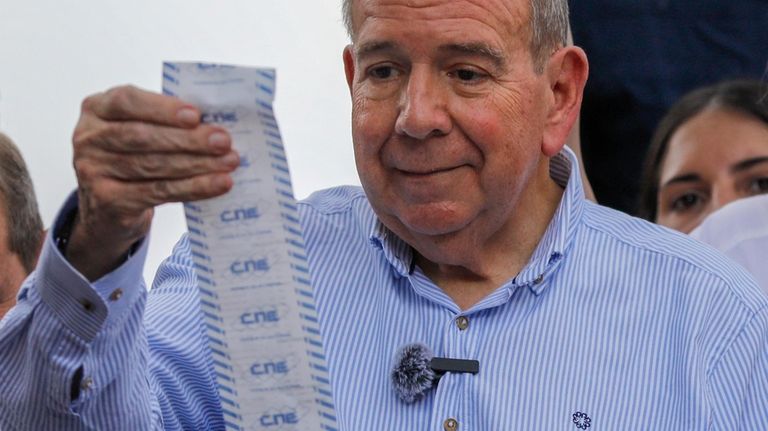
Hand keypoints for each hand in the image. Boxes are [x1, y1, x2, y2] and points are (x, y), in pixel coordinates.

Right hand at [66, 85, 238, 280]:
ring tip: (229, 162)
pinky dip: (194, 187)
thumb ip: (165, 121)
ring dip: (198, 164)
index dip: (162, 108)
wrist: (106, 208)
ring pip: (154, 166)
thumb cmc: (132, 157)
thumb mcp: (139, 130)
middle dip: (188, 139)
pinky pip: (158, 192)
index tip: (196, 115)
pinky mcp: (107, 201)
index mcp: (97, 108)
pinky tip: (218, 183)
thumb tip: (215, 123)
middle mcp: (88, 137)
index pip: (126, 101)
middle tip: (224, 141)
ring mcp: (93, 171)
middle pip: (142, 137)